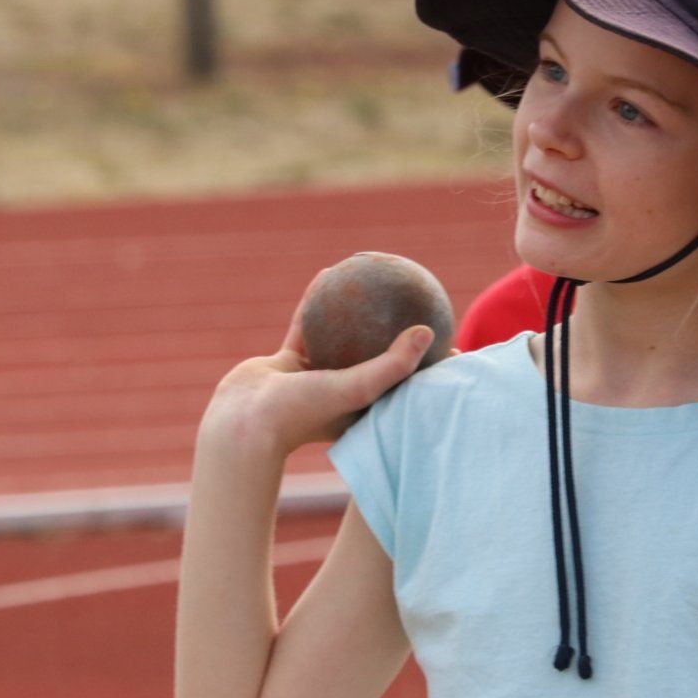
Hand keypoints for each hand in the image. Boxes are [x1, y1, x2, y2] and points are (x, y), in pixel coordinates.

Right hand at [201, 272, 436, 459]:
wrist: (241, 424)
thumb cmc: (303, 413)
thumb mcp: (357, 388)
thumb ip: (392, 363)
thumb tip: (429, 332)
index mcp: (365, 412)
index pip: (408, 387)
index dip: (432, 369)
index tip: (455, 345)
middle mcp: (342, 396)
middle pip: (379, 361)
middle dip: (399, 337)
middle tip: (419, 306)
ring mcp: (314, 380)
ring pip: (342, 338)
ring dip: (357, 312)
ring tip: (375, 281)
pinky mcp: (288, 364)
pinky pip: (308, 324)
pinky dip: (316, 302)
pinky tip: (329, 273)